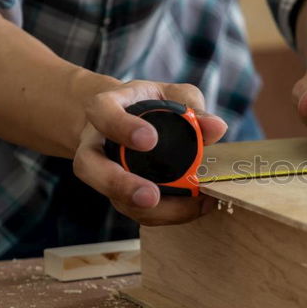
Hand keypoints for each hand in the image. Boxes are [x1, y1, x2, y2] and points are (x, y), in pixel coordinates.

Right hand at [73, 80, 226, 225]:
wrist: (122, 117)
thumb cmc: (148, 104)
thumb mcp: (171, 94)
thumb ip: (192, 106)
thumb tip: (216, 128)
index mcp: (106, 108)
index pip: (101, 112)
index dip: (121, 127)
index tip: (149, 140)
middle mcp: (96, 144)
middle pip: (89, 167)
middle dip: (119, 185)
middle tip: (150, 196)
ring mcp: (103, 173)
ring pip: (111, 196)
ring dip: (147, 210)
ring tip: (185, 209)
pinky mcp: (119, 194)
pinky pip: (135, 210)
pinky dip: (165, 213)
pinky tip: (193, 208)